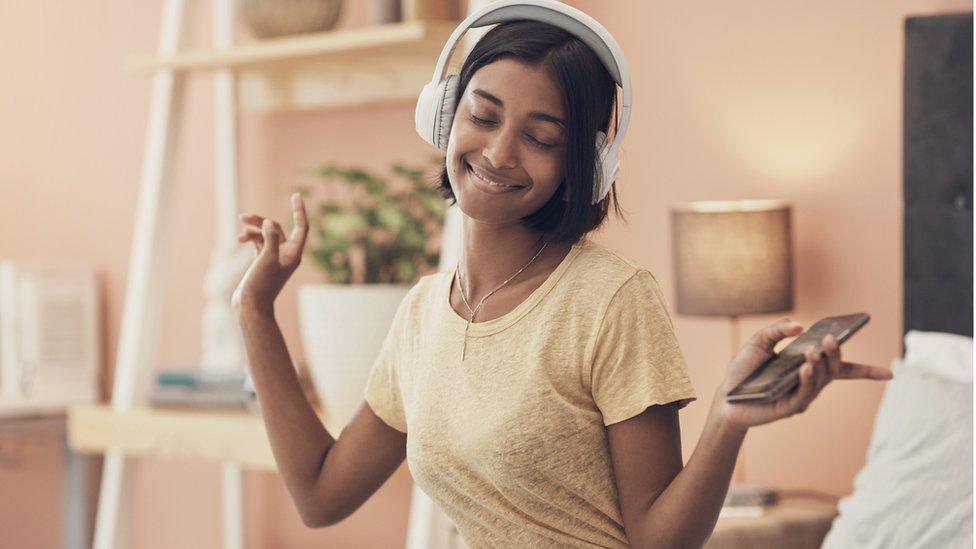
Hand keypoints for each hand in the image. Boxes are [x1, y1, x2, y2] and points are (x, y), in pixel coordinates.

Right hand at [232, 193, 308, 315]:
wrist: (250, 305)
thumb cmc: (261, 285)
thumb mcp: (267, 260)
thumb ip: (270, 239)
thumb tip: (268, 222)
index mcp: (293, 253)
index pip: (301, 227)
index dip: (299, 210)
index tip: (296, 195)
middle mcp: (286, 254)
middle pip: (277, 228)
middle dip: (261, 221)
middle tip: (245, 217)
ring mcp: (274, 257)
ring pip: (265, 234)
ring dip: (253, 229)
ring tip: (239, 229)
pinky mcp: (263, 260)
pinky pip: (258, 241)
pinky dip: (250, 237)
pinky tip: (240, 239)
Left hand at [712, 318, 893, 432]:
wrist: (726, 396)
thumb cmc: (744, 371)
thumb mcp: (758, 343)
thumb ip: (777, 331)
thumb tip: (799, 326)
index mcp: (807, 367)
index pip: (842, 368)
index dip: (867, 372)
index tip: (891, 374)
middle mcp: (809, 382)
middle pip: (834, 369)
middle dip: (837, 353)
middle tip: (833, 338)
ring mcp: (801, 396)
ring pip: (821, 380)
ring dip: (821, 364)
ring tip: (815, 350)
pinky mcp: (790, 407)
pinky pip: (805, 394)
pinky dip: (808, 379)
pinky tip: (806, 367)